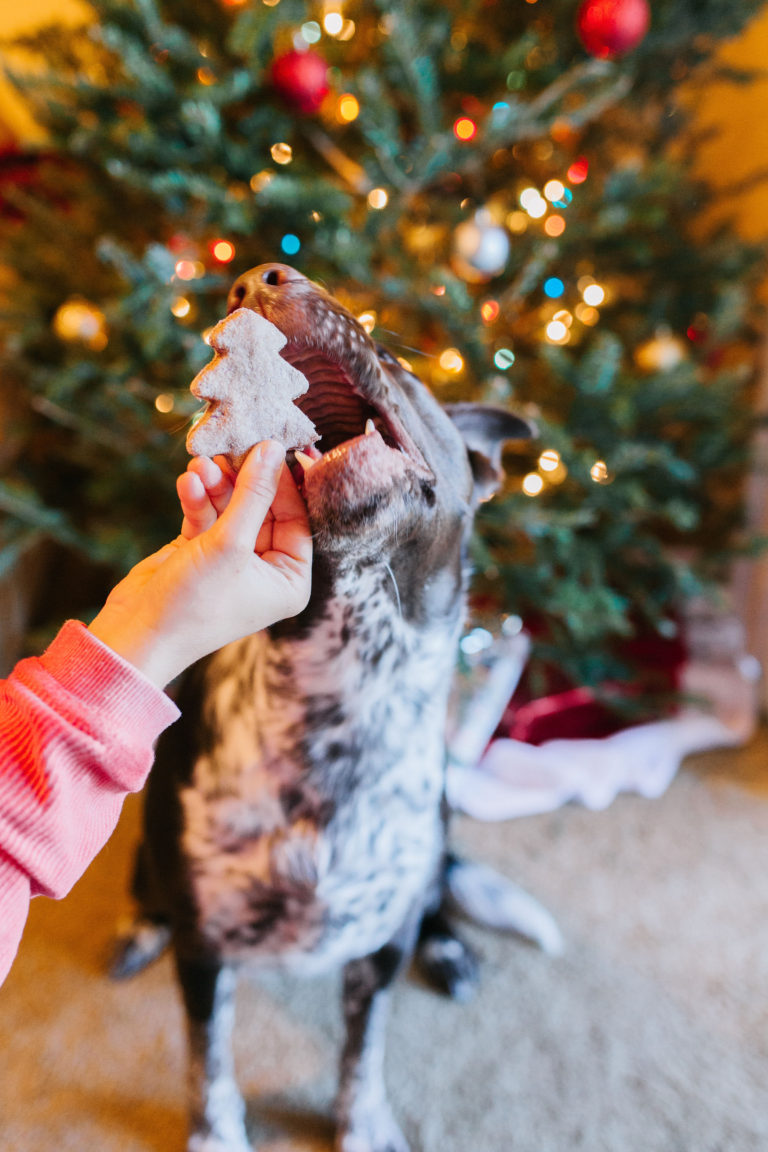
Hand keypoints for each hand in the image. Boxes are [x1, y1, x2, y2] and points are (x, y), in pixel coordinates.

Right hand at [88, 441, 311, 687]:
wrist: (138, 634)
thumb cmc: (194, 602)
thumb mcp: (230, 543)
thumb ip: (254, 494)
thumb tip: (272, 448)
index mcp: (289, 580)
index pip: (298, 518)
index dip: (285, 481)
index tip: (273, 444)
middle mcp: (266, 571)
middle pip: (264, 509)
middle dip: (243, 479)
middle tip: (231, 448)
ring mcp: (232, 561)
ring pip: (232, 509)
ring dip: (216, 485)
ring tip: (200, 464)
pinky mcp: (200, 553)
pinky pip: (207, 516)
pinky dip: (197, 498)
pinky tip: (187, 482)